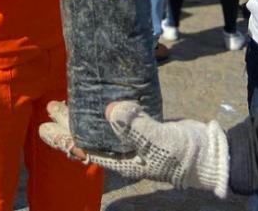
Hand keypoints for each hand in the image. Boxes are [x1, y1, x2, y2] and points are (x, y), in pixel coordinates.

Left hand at [39, 100, 229, 198]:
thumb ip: (136, 127)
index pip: (84, 150)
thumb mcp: (160, 141)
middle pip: (87, 137)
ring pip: (100, 127)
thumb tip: (110, 109)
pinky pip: (118, 119)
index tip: (44, 127)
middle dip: (68, 123)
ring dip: (83, 114)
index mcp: (121, 160)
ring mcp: (132, 140)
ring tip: (67, 100)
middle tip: (51, 105)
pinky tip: (99, 96)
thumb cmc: (185, 154)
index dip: (62, 139)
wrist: (213, 153)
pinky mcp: (143, 127)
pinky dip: (105, 108)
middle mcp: (122, 151)